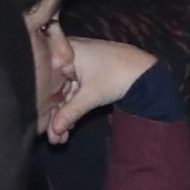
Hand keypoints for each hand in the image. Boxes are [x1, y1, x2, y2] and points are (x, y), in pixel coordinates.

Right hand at [44, 38, 158, 143]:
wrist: (148, 72)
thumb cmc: (118, 74)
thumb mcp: (91, 95)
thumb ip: (69, 113)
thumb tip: (53, 131)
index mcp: (66, 50)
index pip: (46, 79)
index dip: (43, 104)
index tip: (41, 125)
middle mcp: (69, 55)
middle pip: (55, 89)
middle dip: (55, 115)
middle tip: (52, 137)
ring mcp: (78, 65)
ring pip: (65, 93)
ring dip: (63, 115)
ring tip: (60, 138)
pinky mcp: (88, 75)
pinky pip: (74, 93)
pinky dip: (73, 108)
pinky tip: (69, 127)